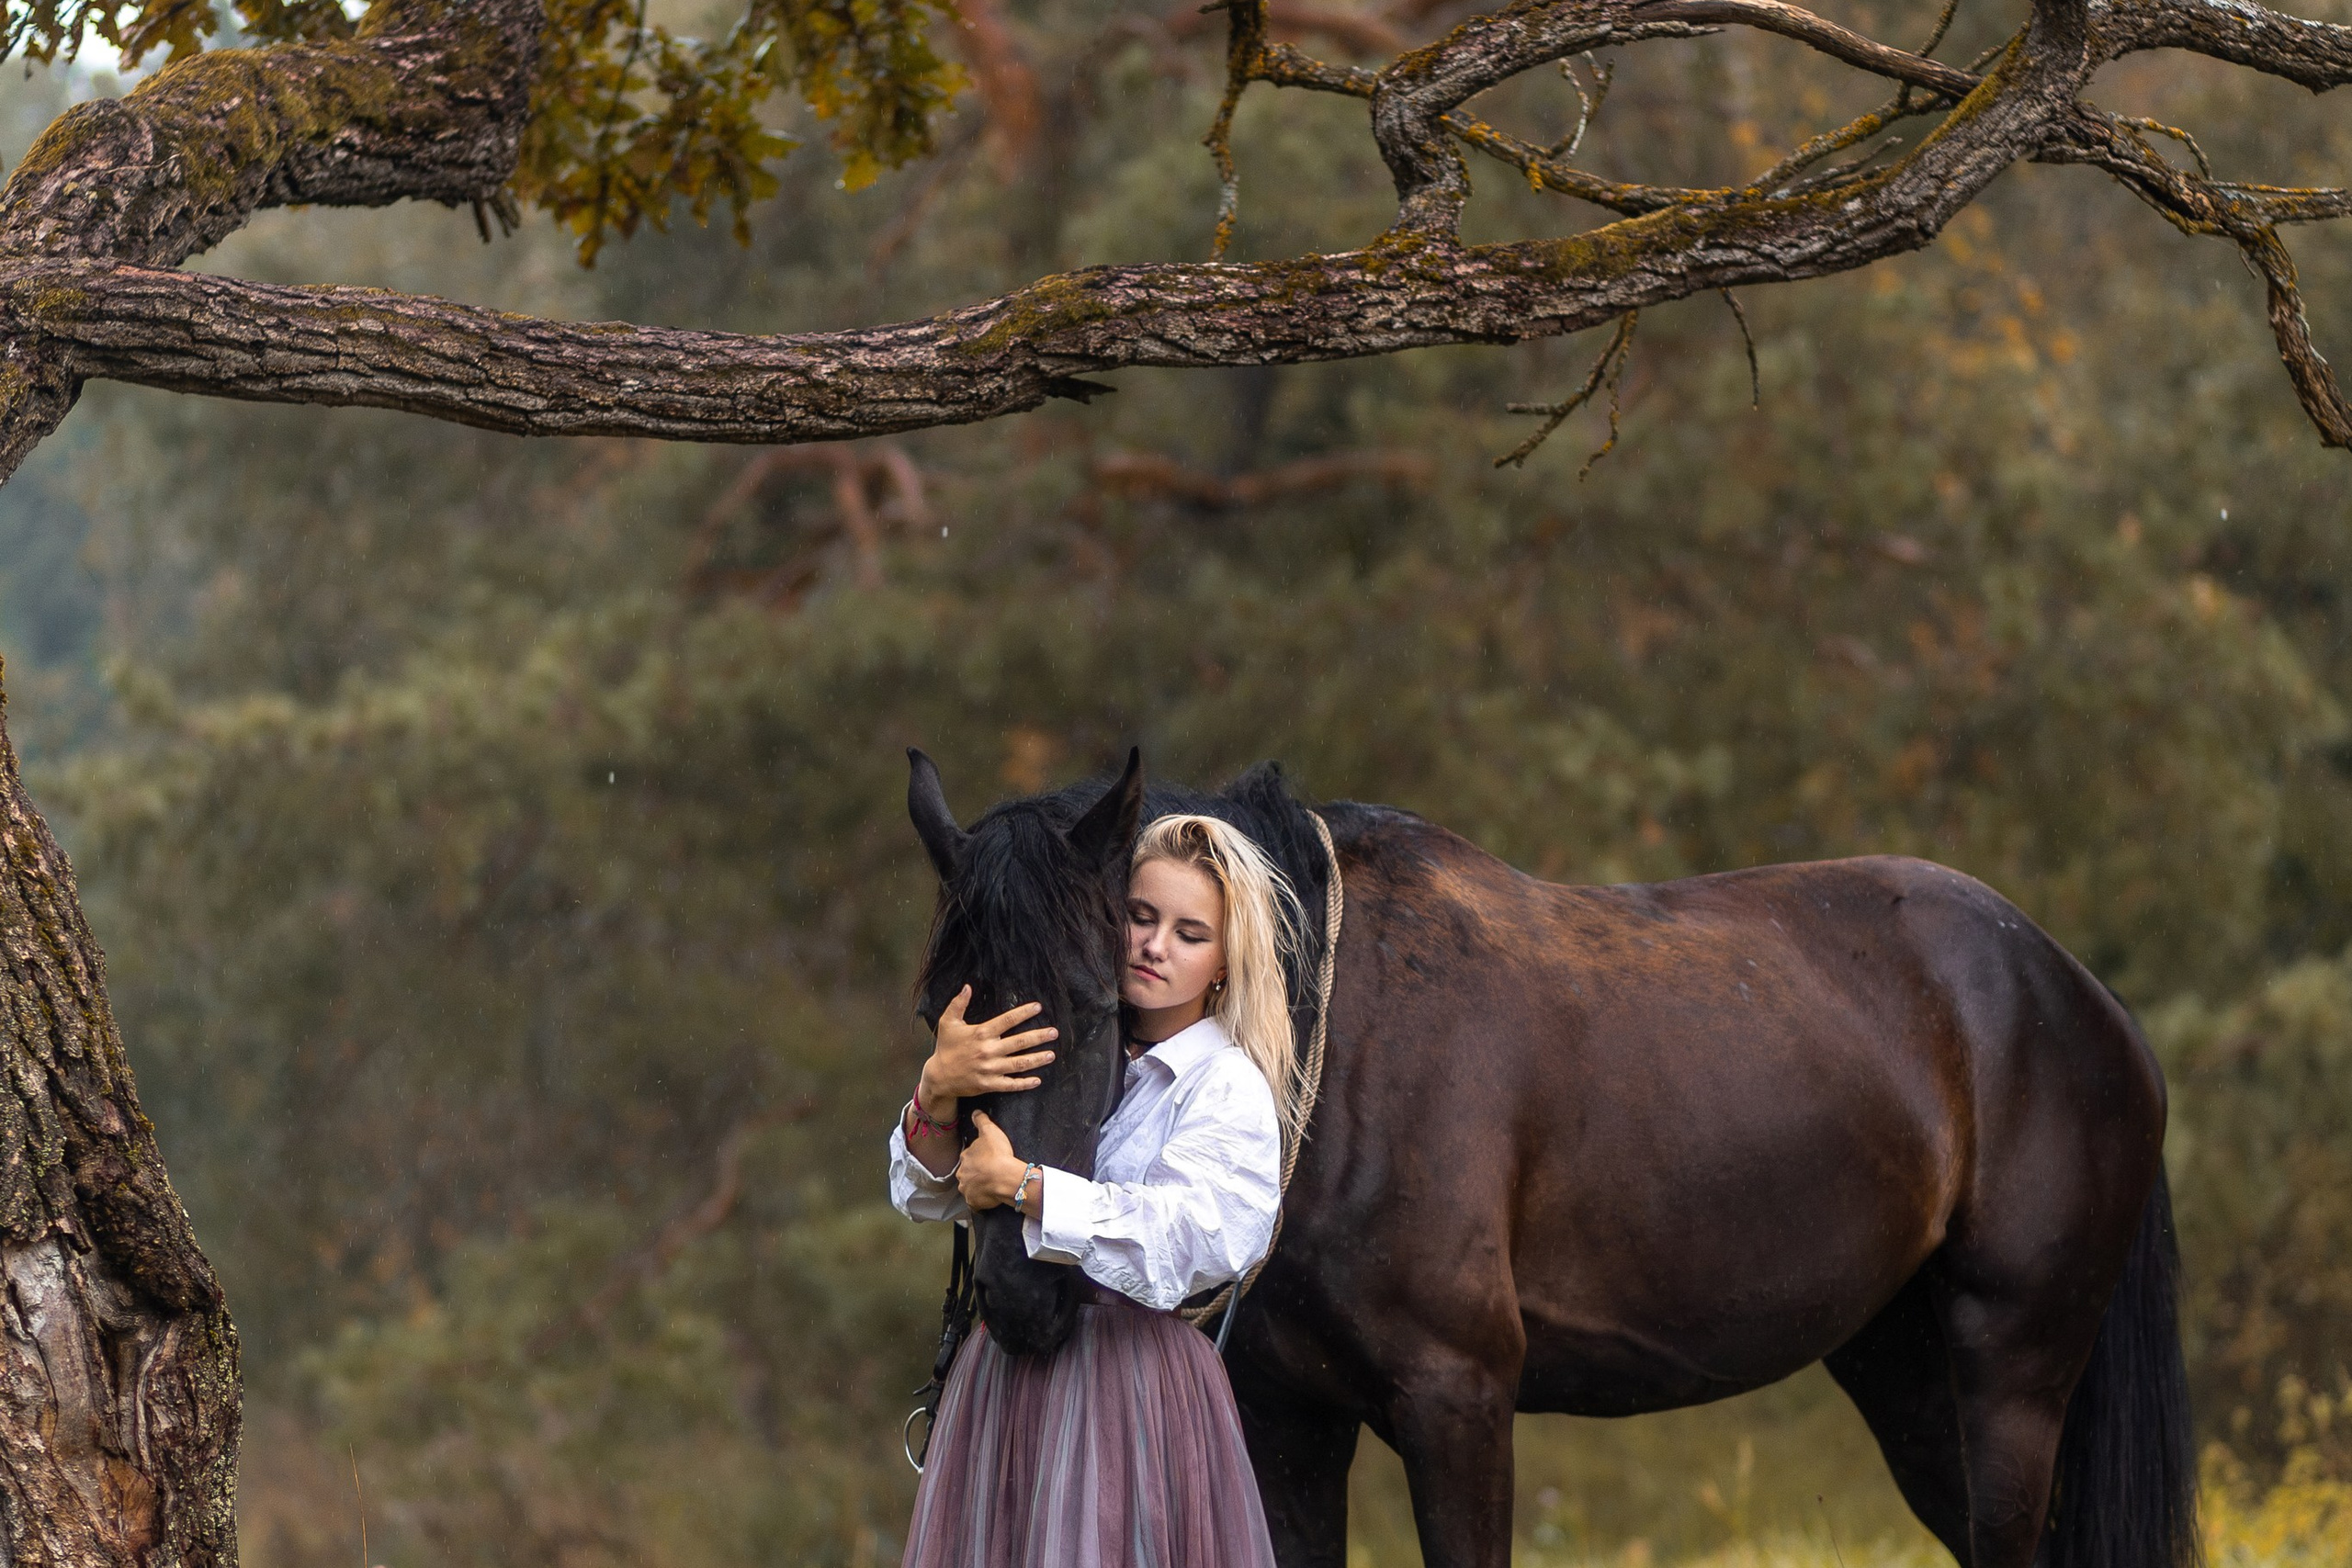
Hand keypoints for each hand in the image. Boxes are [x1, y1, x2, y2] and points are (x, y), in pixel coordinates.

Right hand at [916, 985, 1056, 1122]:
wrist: (938, 1076)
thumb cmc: (945, 1047)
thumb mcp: (948, 1022)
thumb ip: (958, 1003)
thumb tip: (968, 986)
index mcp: (981, 1033)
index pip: (1007, 1020)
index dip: (1024, 1013)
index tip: (1038, 1007)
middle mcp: (988, 1050)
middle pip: (1019, 1042)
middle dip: (1039, 1037)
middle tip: (1054, 1033)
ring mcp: (990, 1069)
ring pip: (1019, 1063)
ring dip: (1037, 1059)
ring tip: (1052, 1055)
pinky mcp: (989, 1084)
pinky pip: (1010, 1084)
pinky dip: (1024, 1083)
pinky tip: (1037, 1080)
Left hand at [956, 1112, 1032, 1212]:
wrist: (1004, 1178)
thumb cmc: (998, 1154)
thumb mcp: (990, 1131)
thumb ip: (981, 1121)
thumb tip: (975, 1112)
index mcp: (965, 1157)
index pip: (969, 1156)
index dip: (978, 1157)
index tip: (987, 1158)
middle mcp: (962, 1174)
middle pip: (967, 1172)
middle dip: (975, 1173)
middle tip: (989, 1172)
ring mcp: (967, 1189)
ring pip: (969, 1187)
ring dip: (977, 1186)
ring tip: (990, 1185)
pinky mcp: (973, 1202)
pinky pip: (975, 1202)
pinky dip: (980, 1201)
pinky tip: (989, 1197)